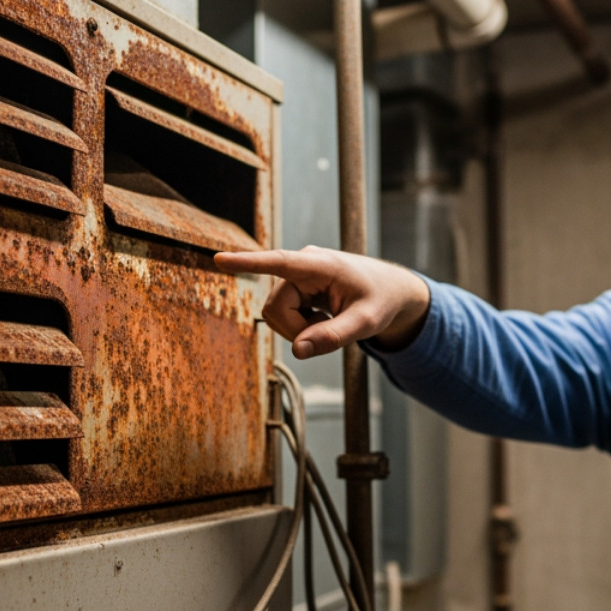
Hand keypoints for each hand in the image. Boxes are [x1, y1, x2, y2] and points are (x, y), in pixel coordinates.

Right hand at [214, 246, 430, 358]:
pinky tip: (323, 317)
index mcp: (320, 265)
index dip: (247, 263)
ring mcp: (297, 276)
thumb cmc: (381, 300)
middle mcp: (302, 266)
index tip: (219, 259)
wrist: (390, 291)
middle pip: (275, 308)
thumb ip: (334, 337)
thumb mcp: (366, 323)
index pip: (277, 262)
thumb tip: (298, 351)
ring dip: (299, 328)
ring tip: (328, 321)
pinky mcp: (295, 287)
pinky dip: (301, 325)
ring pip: (276, 314)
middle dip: (296, 330)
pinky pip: (283, 315)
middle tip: (327, 333)